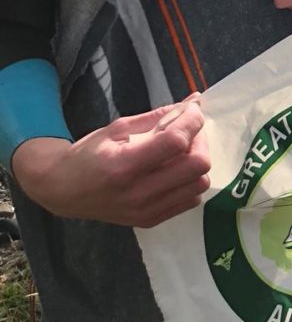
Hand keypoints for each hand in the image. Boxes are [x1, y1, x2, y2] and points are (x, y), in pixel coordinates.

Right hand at [11, 99, 210, 227]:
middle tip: (187, 130)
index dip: (192, 120)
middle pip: (197, 165)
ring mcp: (146, 211)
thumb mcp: (119, 127)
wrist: (63, 191)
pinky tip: (175, 170)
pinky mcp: (150, 220)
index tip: (192, 109)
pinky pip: (191, 200)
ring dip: (197, 161)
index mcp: (125, 166)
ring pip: (199, 184)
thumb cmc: (89, 154)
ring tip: (181, 150)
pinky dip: (190, 181)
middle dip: (200, 140)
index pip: (176, 142)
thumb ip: (159, 115)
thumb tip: (195, 101)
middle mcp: (138, 193)